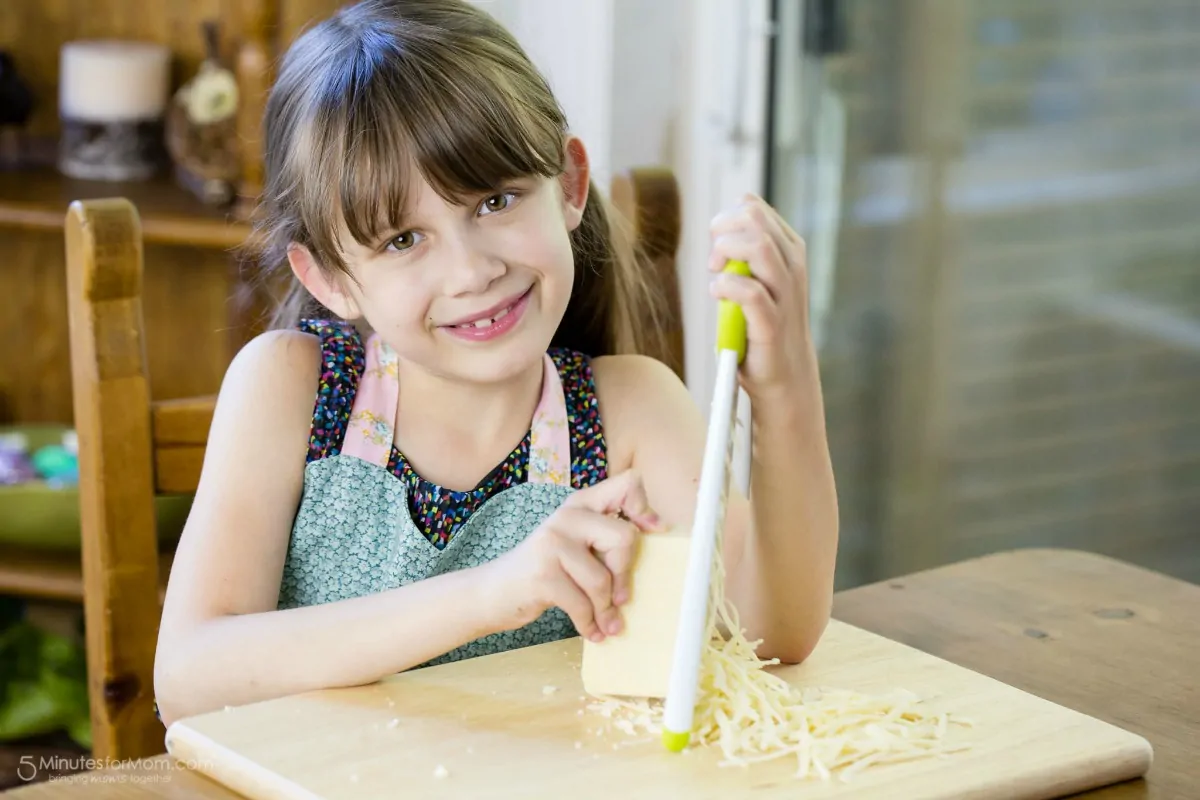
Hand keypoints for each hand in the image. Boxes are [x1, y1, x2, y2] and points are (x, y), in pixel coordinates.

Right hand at [480, 470, 662, 642]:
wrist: (492, 592)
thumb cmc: (544, 570)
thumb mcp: (574, 544)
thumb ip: (604, 537)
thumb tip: (654, 539)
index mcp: (581, 505)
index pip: (627, 484)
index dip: (645, 508)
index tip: (652, 532)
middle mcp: (567, 516)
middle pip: (624, 537)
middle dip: (625, 575)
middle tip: (621, 600)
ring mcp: (552, 543)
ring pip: (603, 579)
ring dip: (606, 611)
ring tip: (606, 625)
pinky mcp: (543, 573)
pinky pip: (583, 604)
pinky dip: (590, 624)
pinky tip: (592, 632)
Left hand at [707, 194, 815, 398]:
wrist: (785, 374)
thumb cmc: (762, 324)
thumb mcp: (757, 279)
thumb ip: (744, 254)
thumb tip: (720, 229)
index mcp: (788, 250)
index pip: (754, 207)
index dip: (726, 218)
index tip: (716, 245)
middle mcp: (791, 266)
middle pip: (753, 218)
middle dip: (722, 230)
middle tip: (713, 260)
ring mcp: (786, 293)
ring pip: (758, 246)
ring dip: (726, 253)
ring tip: (715, 273)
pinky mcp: (773, 323)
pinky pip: (751, 292)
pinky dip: (726, 287)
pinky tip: (718, 294)